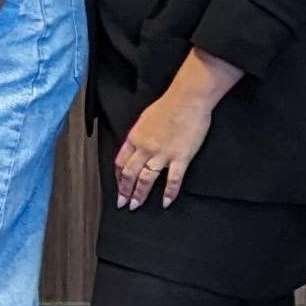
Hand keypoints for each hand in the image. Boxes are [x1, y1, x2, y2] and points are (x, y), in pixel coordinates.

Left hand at [114, 91, 213, 209]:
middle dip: (124, 190)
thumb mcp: (144, 120)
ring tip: (136, 205)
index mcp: (134, 138)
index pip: (120, 162)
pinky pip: (173, 179)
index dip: (118, 176)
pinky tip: (166, 202)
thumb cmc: (167, 106)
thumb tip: (136, 146)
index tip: (118, 186)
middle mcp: (145, 148)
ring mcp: (162, 154)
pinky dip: (169, 192)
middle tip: (122, 203)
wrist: (187, 99)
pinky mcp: (181, 157)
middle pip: (130, 173)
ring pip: (146, 179)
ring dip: (140, 194)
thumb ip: (139, 136)